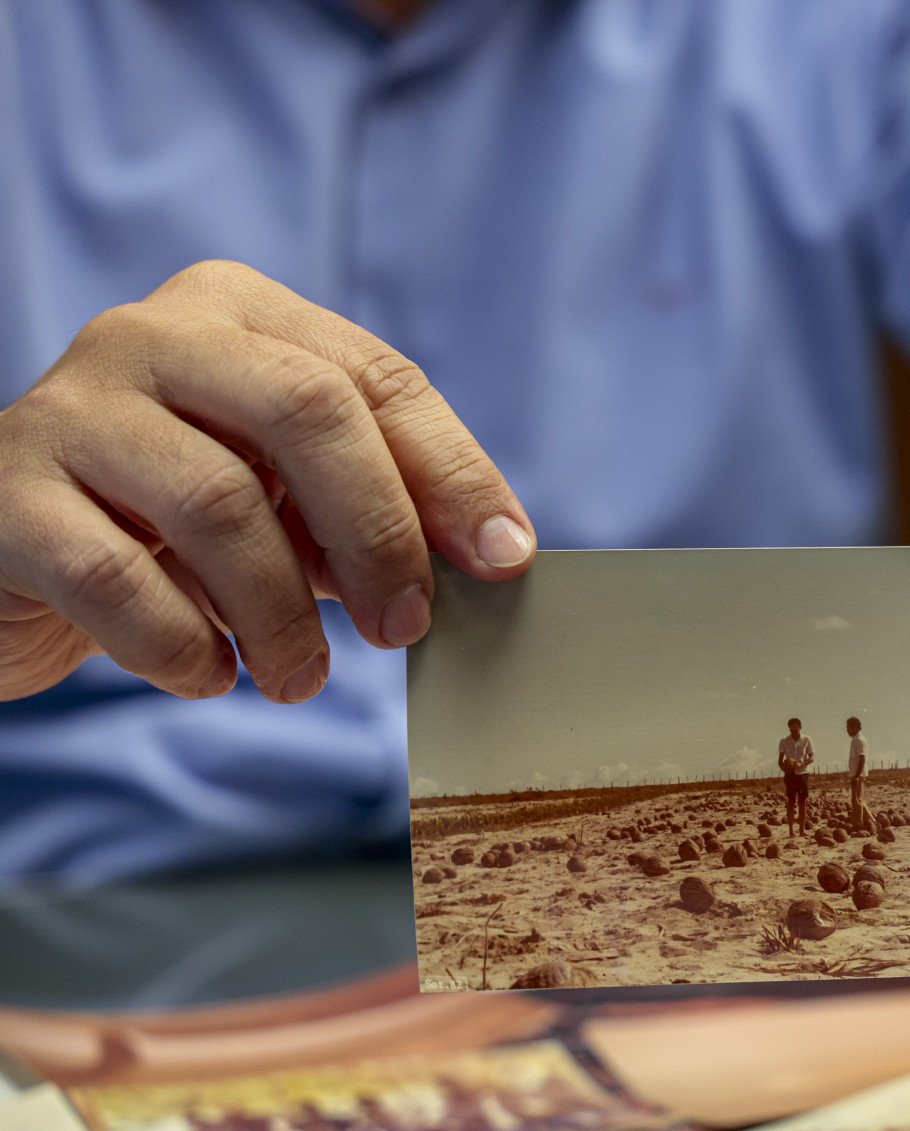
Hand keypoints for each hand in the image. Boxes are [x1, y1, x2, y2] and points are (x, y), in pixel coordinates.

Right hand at [0, 260, 536, 702]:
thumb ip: (375, 508)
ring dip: (283, 614)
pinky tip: (209, 675)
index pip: (375, 379)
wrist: (11, 561)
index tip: (503, 560)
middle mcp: (150, 336)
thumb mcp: (287, 503)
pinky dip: (183, 644)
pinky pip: (115, 576)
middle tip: (405, 628)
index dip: (452, 472)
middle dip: (377, 532)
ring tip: (301, 678)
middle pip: (304, 410)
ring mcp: (68, 408)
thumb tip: (494, 554)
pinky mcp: (4, 496)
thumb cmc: (175, 530)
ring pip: (216, 502)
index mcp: (239, 317)